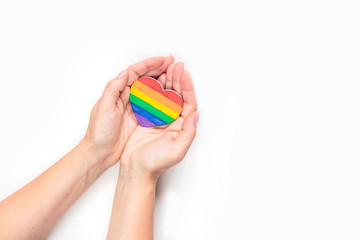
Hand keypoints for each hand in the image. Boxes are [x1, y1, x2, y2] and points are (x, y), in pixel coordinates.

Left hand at [82, 56, 174, 168]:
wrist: (99, 152)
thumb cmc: (98, 132)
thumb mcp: (103, 108)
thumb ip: (113, 90)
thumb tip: (124, 73)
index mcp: (116, 91)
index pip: (134, 72)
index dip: (148, 64)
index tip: (161, 60)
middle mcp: (125, 96)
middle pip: (143, 77)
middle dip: (158, 68)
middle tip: (172, 63)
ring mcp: (133, 106)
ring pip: (149, 88)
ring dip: (161, 80)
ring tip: (173, 74)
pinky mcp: (138, 117)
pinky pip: (152, 103)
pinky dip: (160, 97)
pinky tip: (169, 95)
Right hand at [120, 62, 198, 180]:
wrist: (135, 169)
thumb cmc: (156, 163)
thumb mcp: (177, 150)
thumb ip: (188, 133)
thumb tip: (196, 115)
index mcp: (181, 127)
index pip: (188, 103)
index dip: (188, 87)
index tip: (185, 74)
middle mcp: (172, 121)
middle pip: (178, 96)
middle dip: (178, 80)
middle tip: (176, 66)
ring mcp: (159, 119)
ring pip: (165, 96)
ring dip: (166, 82)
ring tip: (166, 68)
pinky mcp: (147, 119)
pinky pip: (151, 100)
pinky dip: (152, 89)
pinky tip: (152, 80)